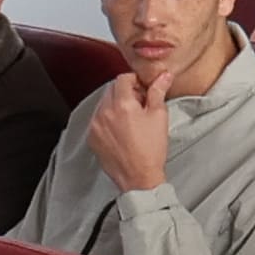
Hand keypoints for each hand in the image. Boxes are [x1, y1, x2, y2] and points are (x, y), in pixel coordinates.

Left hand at [84, 70, 176, 196]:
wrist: (139, 178)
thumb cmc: (151, 150)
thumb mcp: (159, 117)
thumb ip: (158, 92)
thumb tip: (163, 76)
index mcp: (122, 105)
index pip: (123, 78)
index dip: (135, 81)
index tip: (142, 90)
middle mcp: (105, 112)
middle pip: (112, 89)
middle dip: (125, 92)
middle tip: (139, 105)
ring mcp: (95, 125)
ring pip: (104, 103)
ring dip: (115, 105)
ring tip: (130, 120)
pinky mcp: (92, 137)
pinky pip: (98, 118)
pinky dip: (108, 119)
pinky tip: (121, 131)